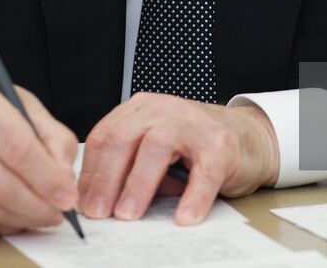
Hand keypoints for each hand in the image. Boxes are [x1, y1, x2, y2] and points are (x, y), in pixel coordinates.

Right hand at [0, 82, 78, 235]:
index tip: (68, 197)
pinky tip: (15, 218)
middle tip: (58, 214)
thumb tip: (64, 180)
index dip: (47, 178)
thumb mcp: (28, 110)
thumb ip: (55, 140)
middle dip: (36, 206)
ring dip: (20, 218)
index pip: (18, 148)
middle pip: (0, 183)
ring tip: (41, 216)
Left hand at [77, 92, 279, 225]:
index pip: (105, 136)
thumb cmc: (194, 146)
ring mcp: (194, 124)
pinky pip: (203, 172)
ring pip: (157, 147)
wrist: (246, 136)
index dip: (90, 172)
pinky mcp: (221, 145)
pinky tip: (183, 217)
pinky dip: (192, 197)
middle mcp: (164, 110)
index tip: (81, 202)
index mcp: (142, 110)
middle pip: (124, 138)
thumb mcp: (154, 149)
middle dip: (106, 178)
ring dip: (138, 184)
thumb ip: (128, 166)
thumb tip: (97, 202)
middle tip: (99, 212)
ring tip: (128, 214)